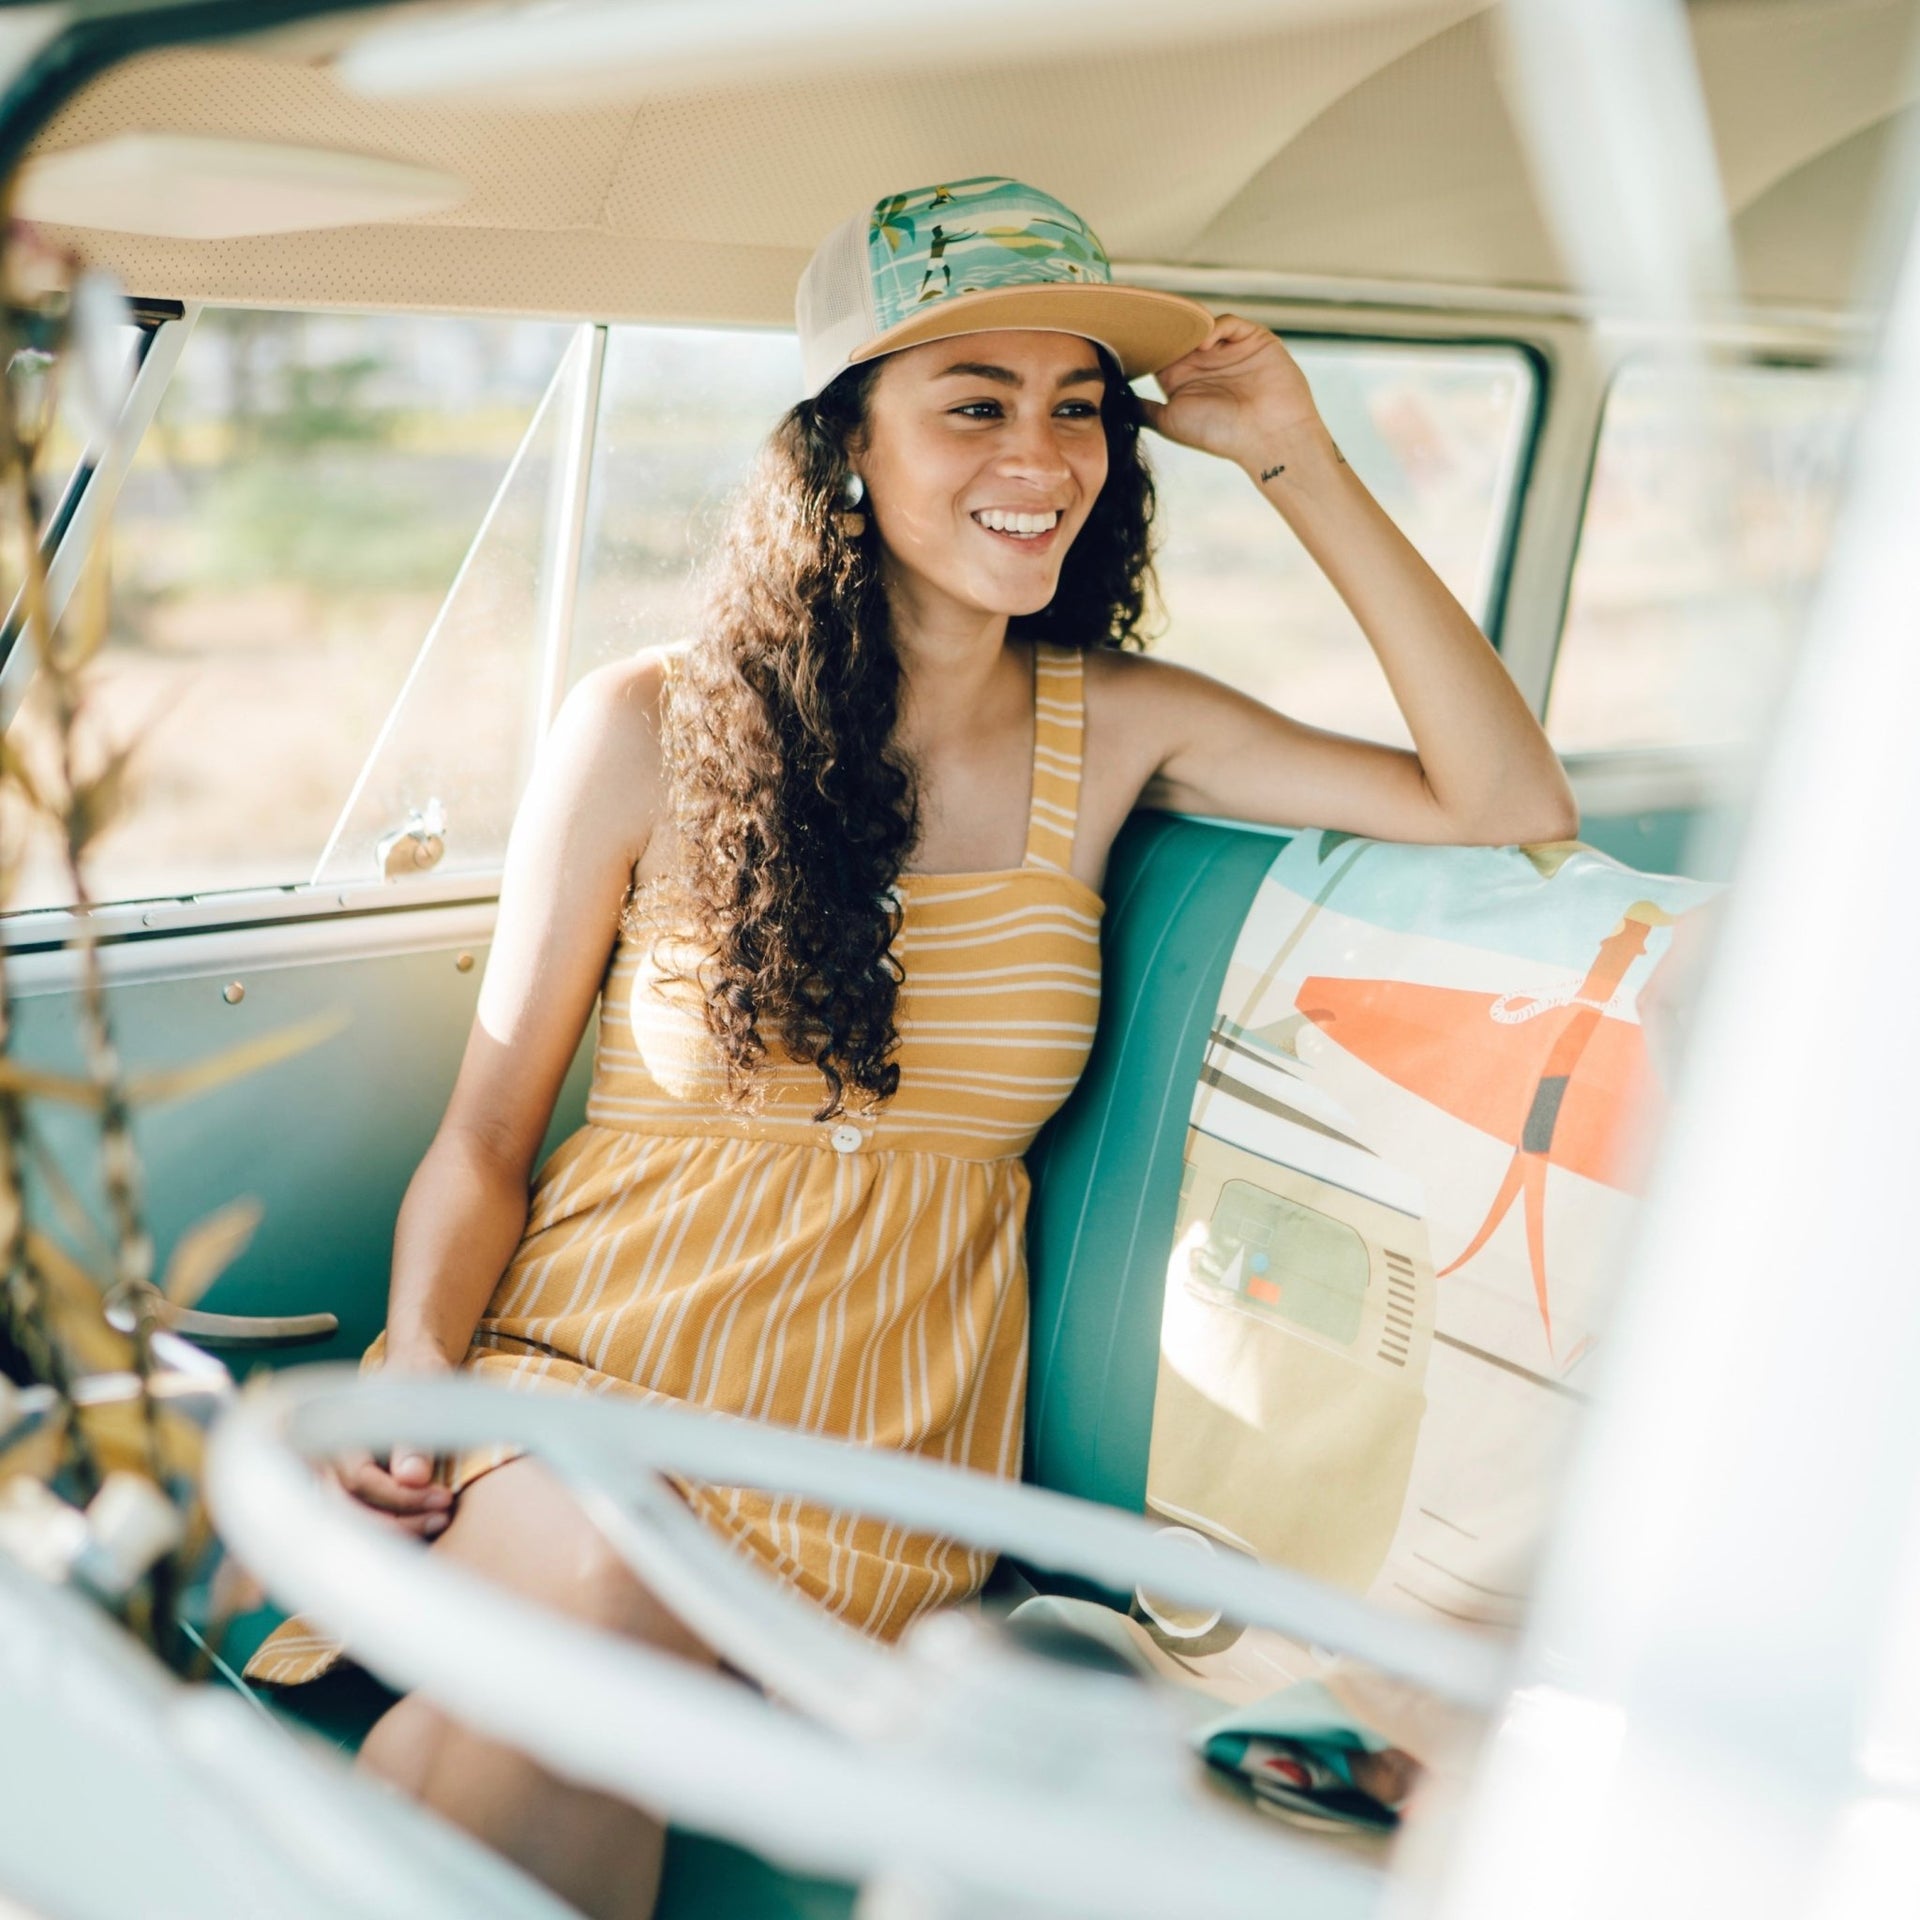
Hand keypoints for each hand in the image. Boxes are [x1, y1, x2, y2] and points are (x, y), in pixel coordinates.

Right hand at [330, 1345, 454, 1538]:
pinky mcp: (341, 1483)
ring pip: (346, 1518)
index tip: (443, 1499)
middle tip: (440, 1518)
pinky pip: (353, 1516)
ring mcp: (328, 1471)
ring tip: (436, 1522)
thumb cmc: (416, 1374)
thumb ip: (415, 1435)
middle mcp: (323, 1454)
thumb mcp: (422, 1392)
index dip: (402, 1497)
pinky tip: (420, 1526)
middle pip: (344, 1508)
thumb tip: (411, 1478)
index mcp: (337, 1427)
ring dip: (390, 1530)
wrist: (411, 1363)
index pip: (358, 1480)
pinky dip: (385, 1528)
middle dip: (395, 1523)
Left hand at [1139, 314, 1323, 471]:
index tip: (1121, 330)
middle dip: (1161, 323)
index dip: (1143, 340)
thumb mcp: (1170, 422)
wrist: (1268, 438)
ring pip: (1201, 323)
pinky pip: (1228, 323)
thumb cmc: (1220, 435)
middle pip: (1177, 331)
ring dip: (1187, 324)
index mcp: (1182, 378)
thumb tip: (1113, 399)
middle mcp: (1204, 361)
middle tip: (1140, 311)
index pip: (1158, 349)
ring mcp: (1228, 348)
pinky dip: (1215, 328)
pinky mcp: (1253, 339)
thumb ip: (1144, 409)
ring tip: (1172, 328)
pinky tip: (1205, 344)